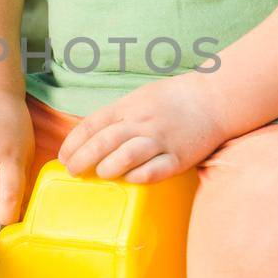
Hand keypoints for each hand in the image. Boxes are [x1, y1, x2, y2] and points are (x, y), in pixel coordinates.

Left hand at [57, 74, 226, 182]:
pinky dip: (137, 177)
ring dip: (108, 167)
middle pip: (104, 141)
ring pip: (126, 155)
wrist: (214, 99)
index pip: (92, 124)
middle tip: (72, 171)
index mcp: (129, 106)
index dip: (73, 143)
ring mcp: (161, 140)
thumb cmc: (173, 99)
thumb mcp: (139, 98)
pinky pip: (154, 171)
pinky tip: (129, 179)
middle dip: (82, 158)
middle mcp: (142, 122)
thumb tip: (90, 135)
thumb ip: (117, 115)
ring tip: (101, 173)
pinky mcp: (179, 157)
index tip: (63, 157)